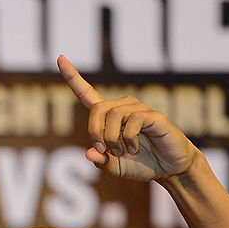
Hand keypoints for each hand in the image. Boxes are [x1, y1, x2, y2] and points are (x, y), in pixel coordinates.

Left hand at [57, 55, 197, 181]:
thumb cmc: (141, 164)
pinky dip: (129, 139)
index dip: (73, 77)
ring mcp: (139, 109)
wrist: (169, 168)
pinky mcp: (153, 116)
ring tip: (124, 152)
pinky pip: (133, 121)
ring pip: (114, 116)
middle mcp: (122, 107)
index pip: (86, 93)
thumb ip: (101, 163)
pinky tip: (134, 148)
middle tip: (105, 151)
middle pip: (96, 109)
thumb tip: (88, 153)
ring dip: (114, 140)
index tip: (59, 58)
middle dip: (95, 133)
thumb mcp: (115, 168)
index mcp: (108, 116)